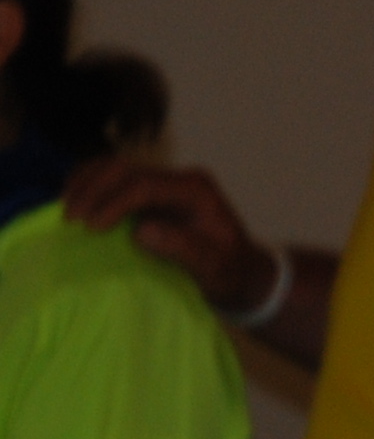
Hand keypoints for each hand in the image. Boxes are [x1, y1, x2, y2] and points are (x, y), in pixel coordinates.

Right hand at [63, 153, 275, 312]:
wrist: (242, 271)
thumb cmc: (229, 271)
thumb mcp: (213, 267)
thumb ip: (182, 248)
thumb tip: (141, 231)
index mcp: (196, 190)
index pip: (146, 185)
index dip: (114, 203)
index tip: (91, 228)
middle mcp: (179, 179)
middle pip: (125, 169)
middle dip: (93, 191)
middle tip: (71, 220)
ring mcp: (164, 182)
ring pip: (114, 167)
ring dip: (85, 184)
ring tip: (67, 211)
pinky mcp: (150, 191)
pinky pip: (113, 178)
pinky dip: (89, 185)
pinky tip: (74, 202)